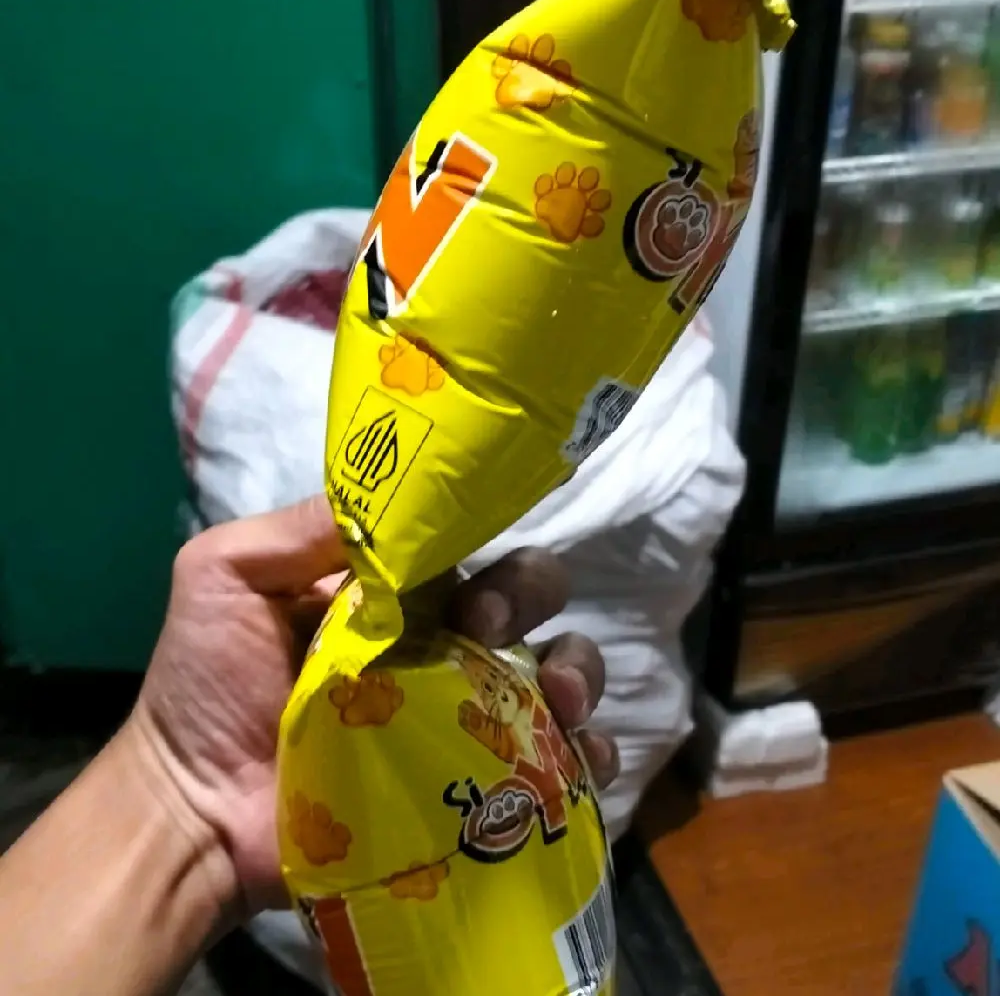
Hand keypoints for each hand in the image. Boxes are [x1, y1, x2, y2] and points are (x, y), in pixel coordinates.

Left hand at [128, 495, 618, 923]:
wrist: (198, 811)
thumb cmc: (208, 686)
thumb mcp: (227, 574)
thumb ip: (299, 528)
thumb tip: (396, 495)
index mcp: (397, 596)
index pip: (469, 548)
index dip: (484, 549)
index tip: (469, 589)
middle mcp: (443, 648)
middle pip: (526, 599)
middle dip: (530, 598)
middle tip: (488, 632)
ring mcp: (467, 720)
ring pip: (559, 671)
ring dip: (577, 672)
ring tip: (558, 702)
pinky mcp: (478, 790)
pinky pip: (561, 766)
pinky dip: (590, 756)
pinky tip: (580, 759)